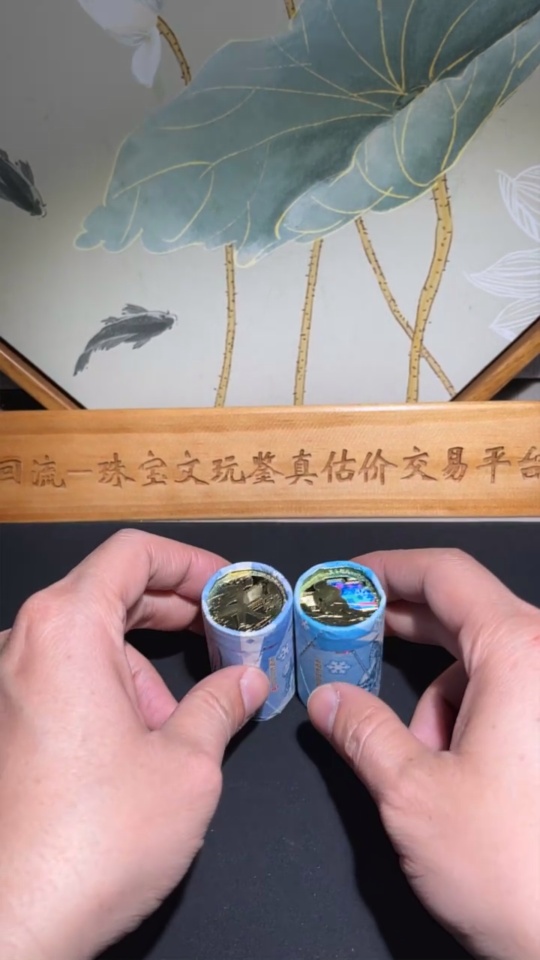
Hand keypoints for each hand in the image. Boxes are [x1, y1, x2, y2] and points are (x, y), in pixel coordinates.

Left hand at [0, 530, 268, 959]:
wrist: (14, 925)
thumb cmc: (93, 841)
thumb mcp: (187, 765)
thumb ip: (222, 705)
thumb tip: (247, 681)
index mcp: (67, 628)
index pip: (133, 553)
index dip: (190, 562)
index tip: (229, 587)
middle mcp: (25, 643)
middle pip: (108, 589)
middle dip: (173, 608)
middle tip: (224, 632)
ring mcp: (7, 684)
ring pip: (88, 638)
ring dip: (142, 661)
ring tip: (181, 717)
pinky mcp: (5, 722)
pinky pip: (64, 677)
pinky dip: (110, 687)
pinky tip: (141, 739)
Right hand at [308, 548, 539, 959]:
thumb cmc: (517, 869)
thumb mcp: (413, 793)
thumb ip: (362, 731)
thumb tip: (327, 698)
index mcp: (519, 653)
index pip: (446, 574)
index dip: (389, 569)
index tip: (347, 580)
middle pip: (464, 610)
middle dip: (402, 624)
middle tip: (348, 635)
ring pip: (483, 659)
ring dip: (437, 691)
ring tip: (414, 750)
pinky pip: (508, 691)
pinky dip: (469, 712)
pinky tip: (449, 762)